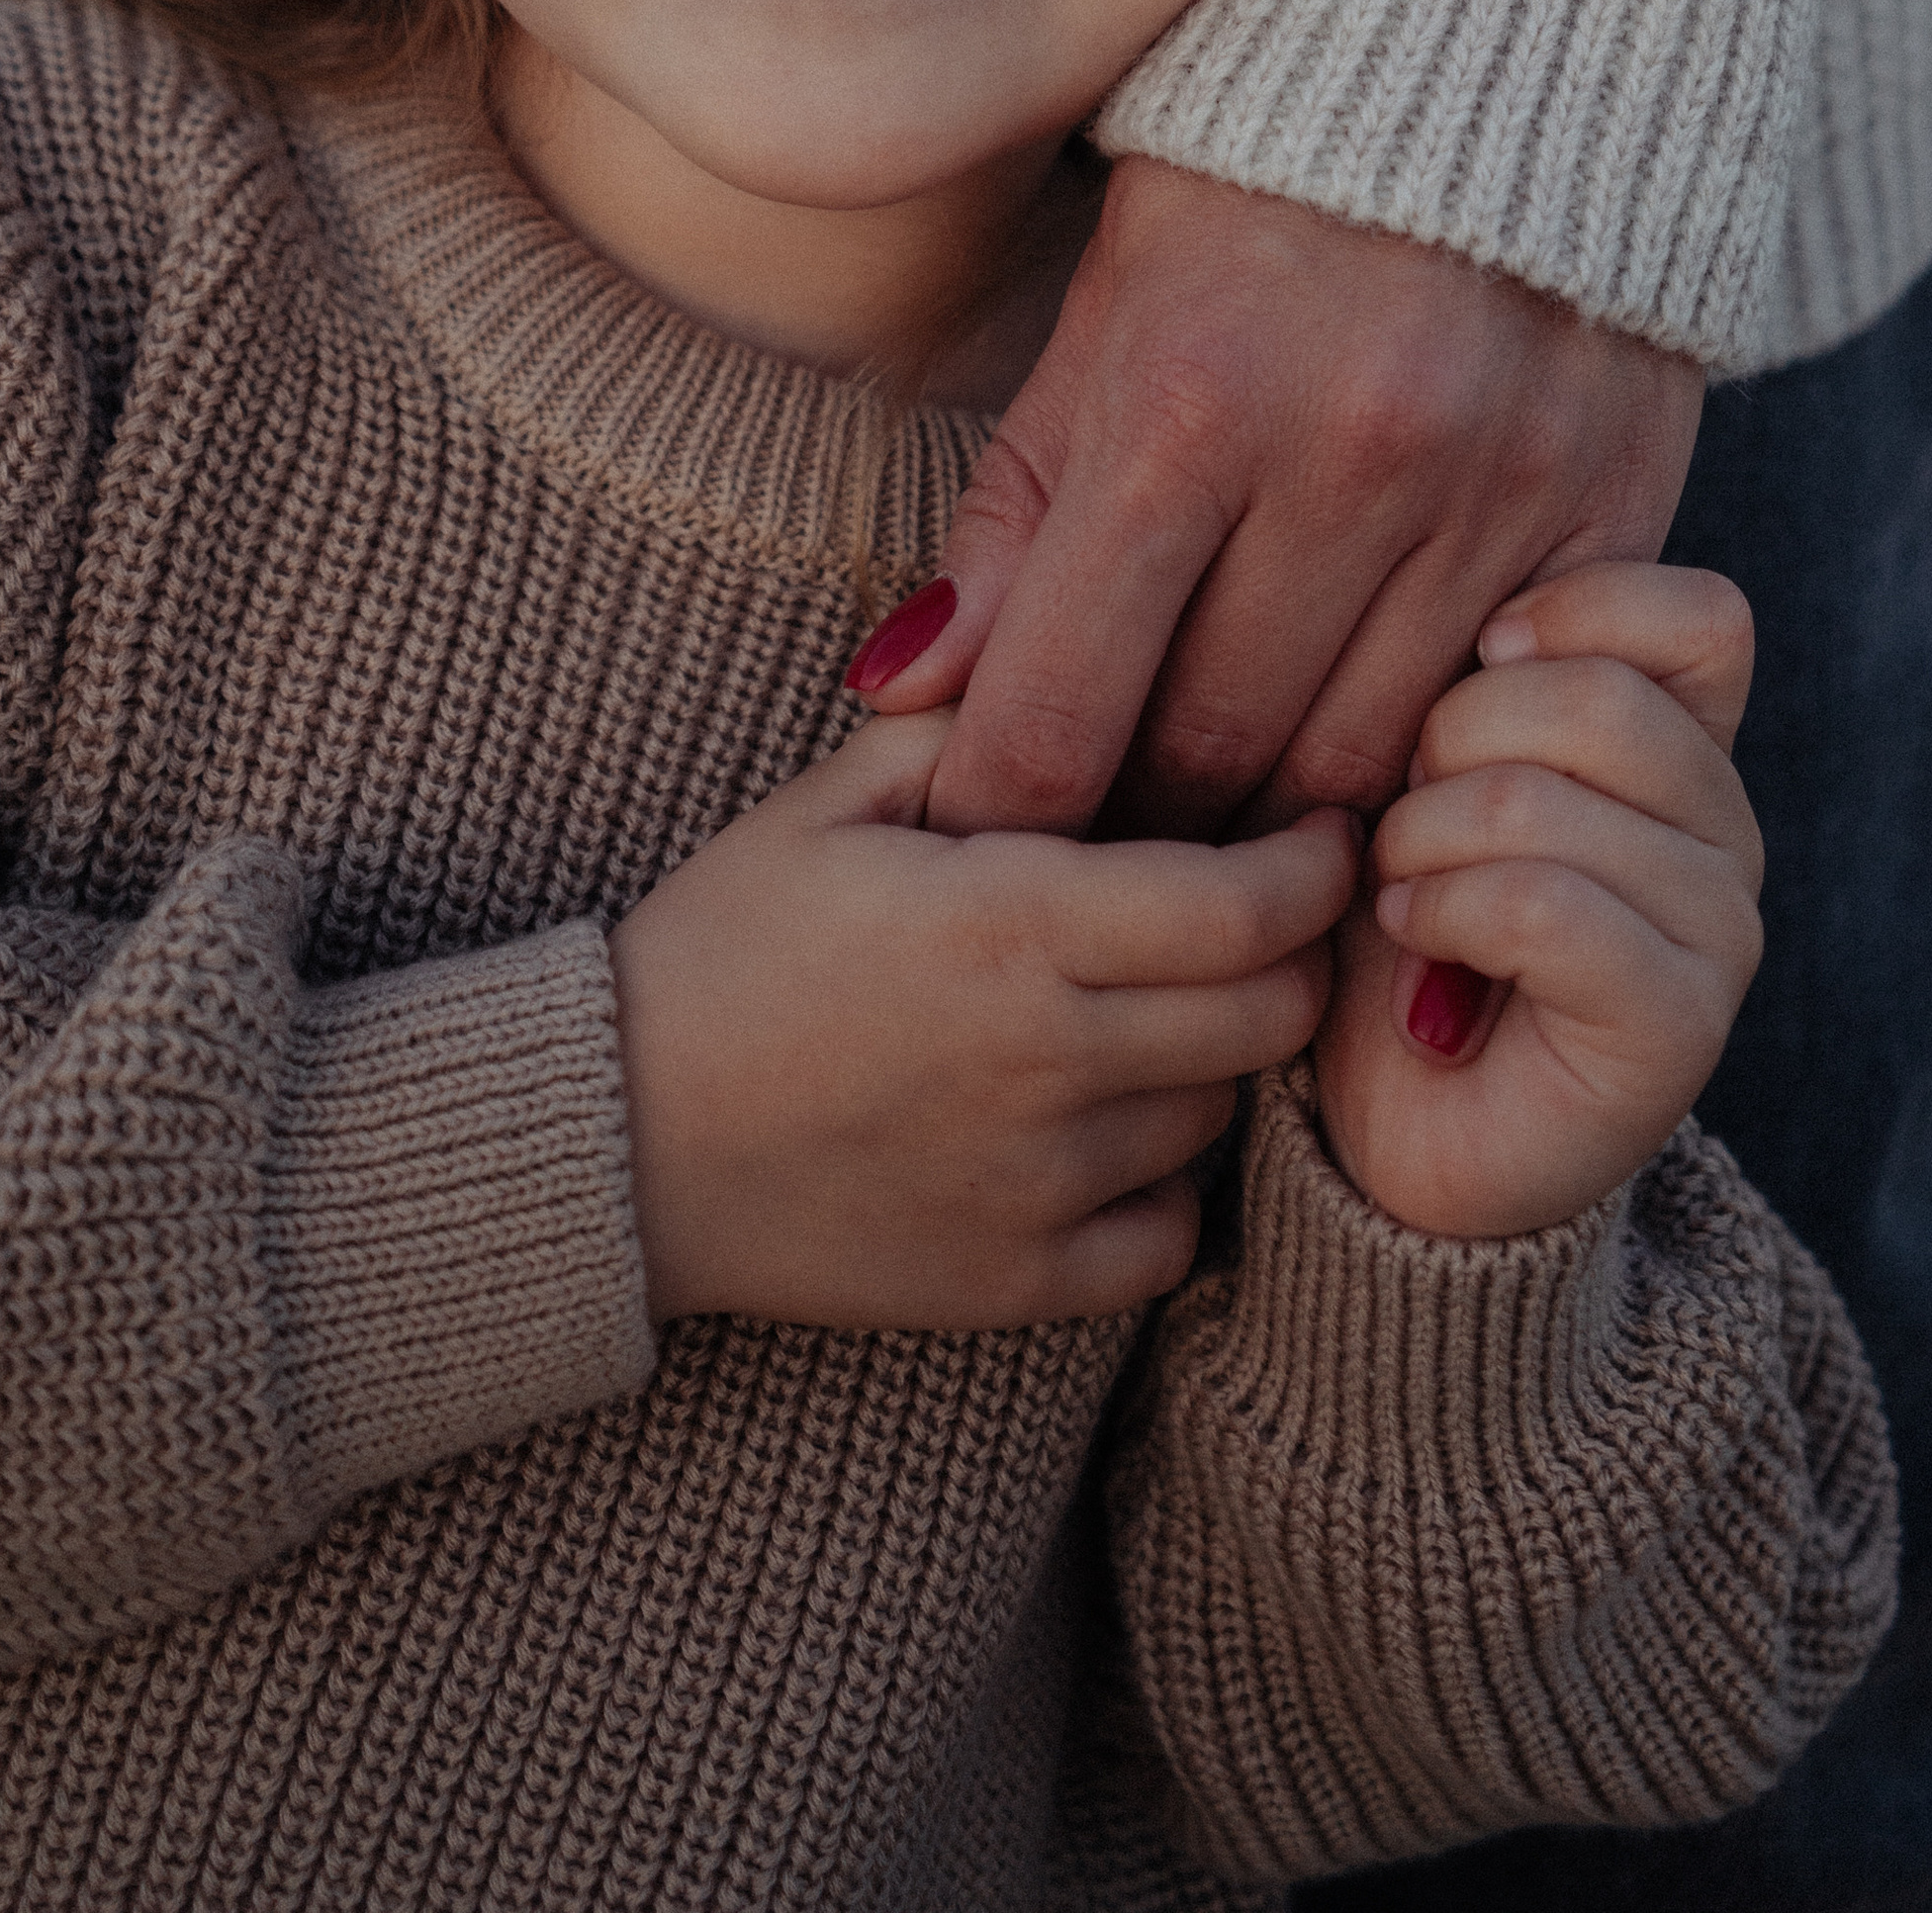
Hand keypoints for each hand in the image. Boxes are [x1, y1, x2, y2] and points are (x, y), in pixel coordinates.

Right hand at [606, 709, 1355, 1331]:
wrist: (612, 1138)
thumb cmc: (722, 947)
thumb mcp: (829, 800)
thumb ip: (967, 721)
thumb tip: (1070, 647)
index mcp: (1009, 923)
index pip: (1245, 906)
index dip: (1312, 865)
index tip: (1318, 832)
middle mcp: (1047, 1060)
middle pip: (1268, 1014)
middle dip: (1286, 954)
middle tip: (1252, 913)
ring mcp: (1037, 1185)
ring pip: (1220, 1118)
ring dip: (1212, 1057)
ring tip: (1148, 1006)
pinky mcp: (1014, 1284)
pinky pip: (1166, 1237)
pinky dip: (1162, 1183)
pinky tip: (1105, 1122)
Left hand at [869, 162, 1701, 838]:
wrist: (1512, 43)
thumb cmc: (1260, 194)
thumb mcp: (1107, 316)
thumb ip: (1015, 516)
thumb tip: (905, 691)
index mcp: (1188, 398)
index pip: (1062, 702)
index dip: (1009, 814)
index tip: (982, 858)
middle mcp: (1350, 455)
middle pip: (1215, 755)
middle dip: (1139, 836)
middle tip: (1098, 868)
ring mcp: (1497, 492)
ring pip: (1365, 764)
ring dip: (1281, 830)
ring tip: (1222, 837)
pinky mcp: (1615, 514)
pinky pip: (1503, 713)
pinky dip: (1432, 773)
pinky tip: (1377, 784)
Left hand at [1313, 564, 1762, 1235]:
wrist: (1398, 1132)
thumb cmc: (1402, 918)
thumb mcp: (1426, 768)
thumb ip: (1477, 682)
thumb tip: (1487, 621)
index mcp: (1681, 743)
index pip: (1701, 613)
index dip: (1576, 610)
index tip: (1478, 659)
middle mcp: (1724, 826)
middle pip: (1598, 696)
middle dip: (1450, 738)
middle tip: (1405, 813)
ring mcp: (1718, 929)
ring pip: (1547, 802)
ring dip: (1426, 838)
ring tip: (1400, 889)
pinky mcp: (1678, 1025)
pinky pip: (1544, 909)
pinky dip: (1446, 911)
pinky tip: (1413, 943)